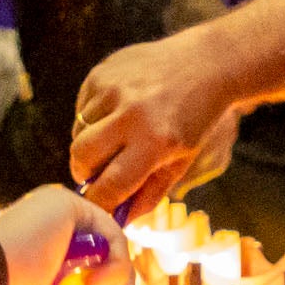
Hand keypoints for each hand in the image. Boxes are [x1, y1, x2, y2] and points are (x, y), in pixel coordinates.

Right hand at [70, 29, 243, 223]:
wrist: (205, 64)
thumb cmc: (195, 118)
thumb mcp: (181, 160)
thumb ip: (149, 193)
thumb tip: (120, 220)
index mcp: (155, 142)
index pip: (110, 185)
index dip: (97, 202)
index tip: (95, 206)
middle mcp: (131, 114)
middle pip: (81, 156)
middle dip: (84, 171)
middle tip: (97, 173)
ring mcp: (113, 89)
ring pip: (78, 131)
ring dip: (90, 142)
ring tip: (116, 136)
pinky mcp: (102, 72)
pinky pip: (82, 108)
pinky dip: (92, 118)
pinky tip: (117, 112)